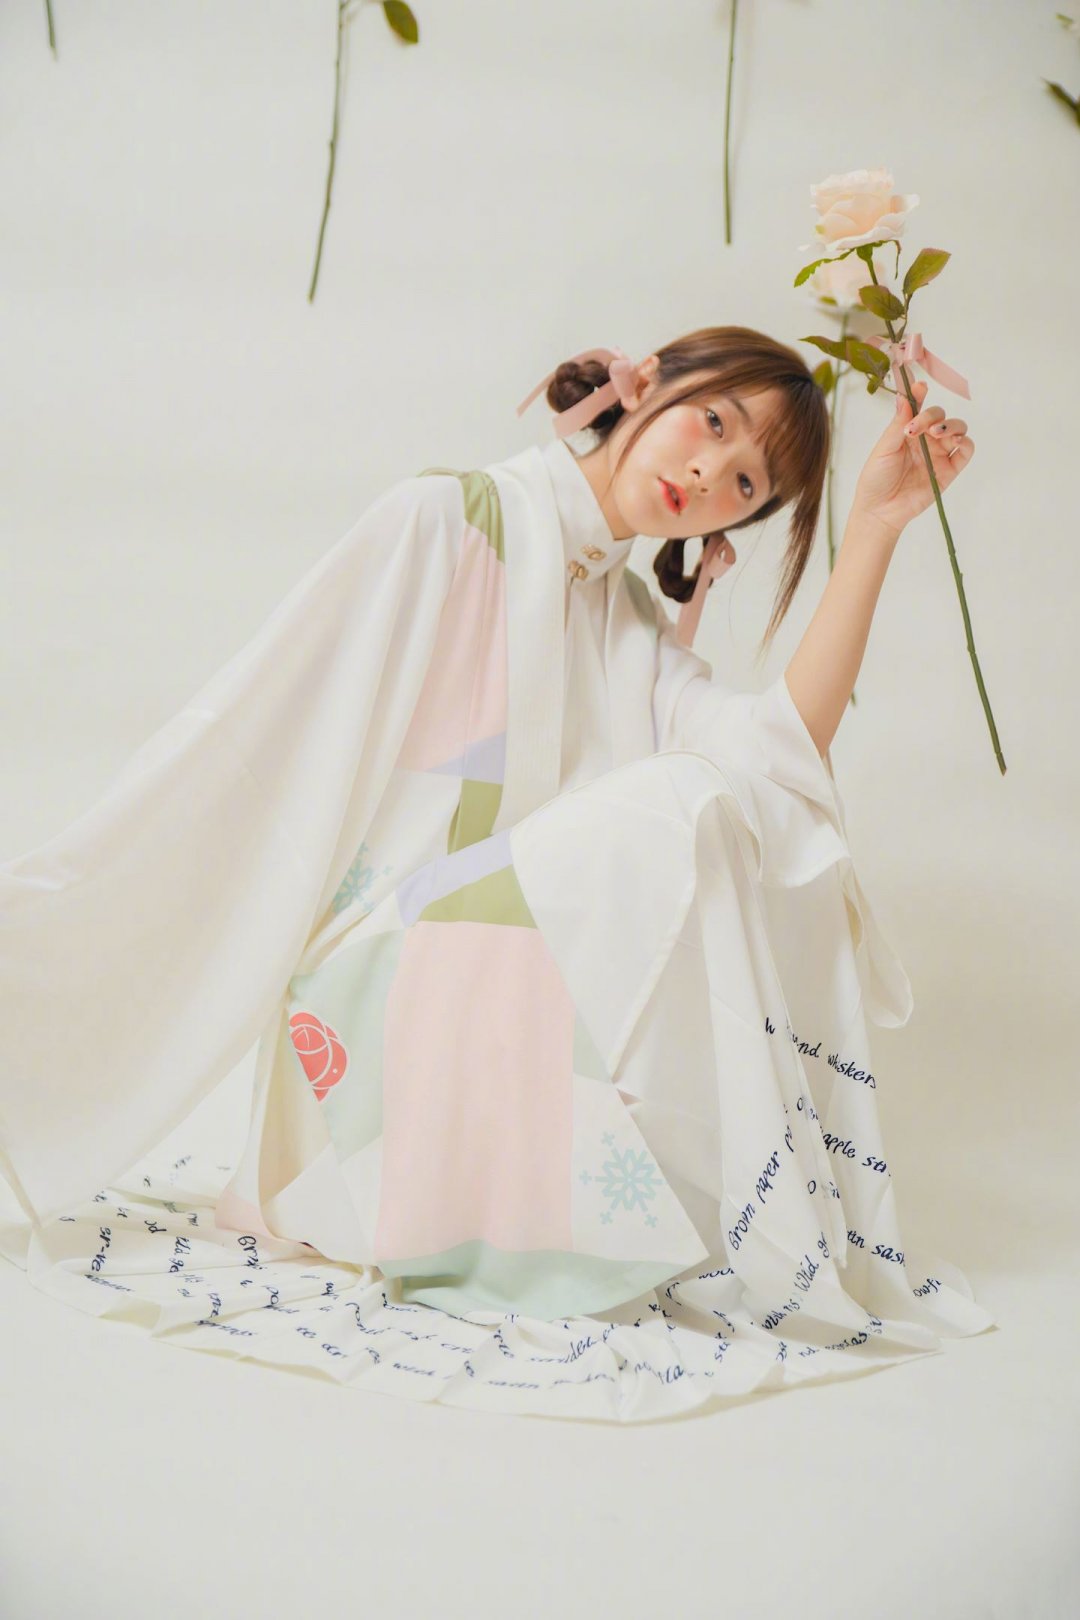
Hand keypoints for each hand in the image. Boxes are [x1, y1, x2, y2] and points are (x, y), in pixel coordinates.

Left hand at [851, 379, 975, 537]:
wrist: (879, 511)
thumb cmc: (876, 479)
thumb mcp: (883, 448)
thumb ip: (897, 424)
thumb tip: (905, 397)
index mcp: (908, 431)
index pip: (919, 406)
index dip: (920, 394)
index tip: (919, 387)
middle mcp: (926, 440)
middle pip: (940, 415)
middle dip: (932, 416)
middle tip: (916, 428)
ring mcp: (939, 454)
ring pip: (957, 429)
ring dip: (951, 426)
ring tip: (937, 433)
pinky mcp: (949, 471)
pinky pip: (966, 452)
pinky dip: (966, 443)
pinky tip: (956, 442)